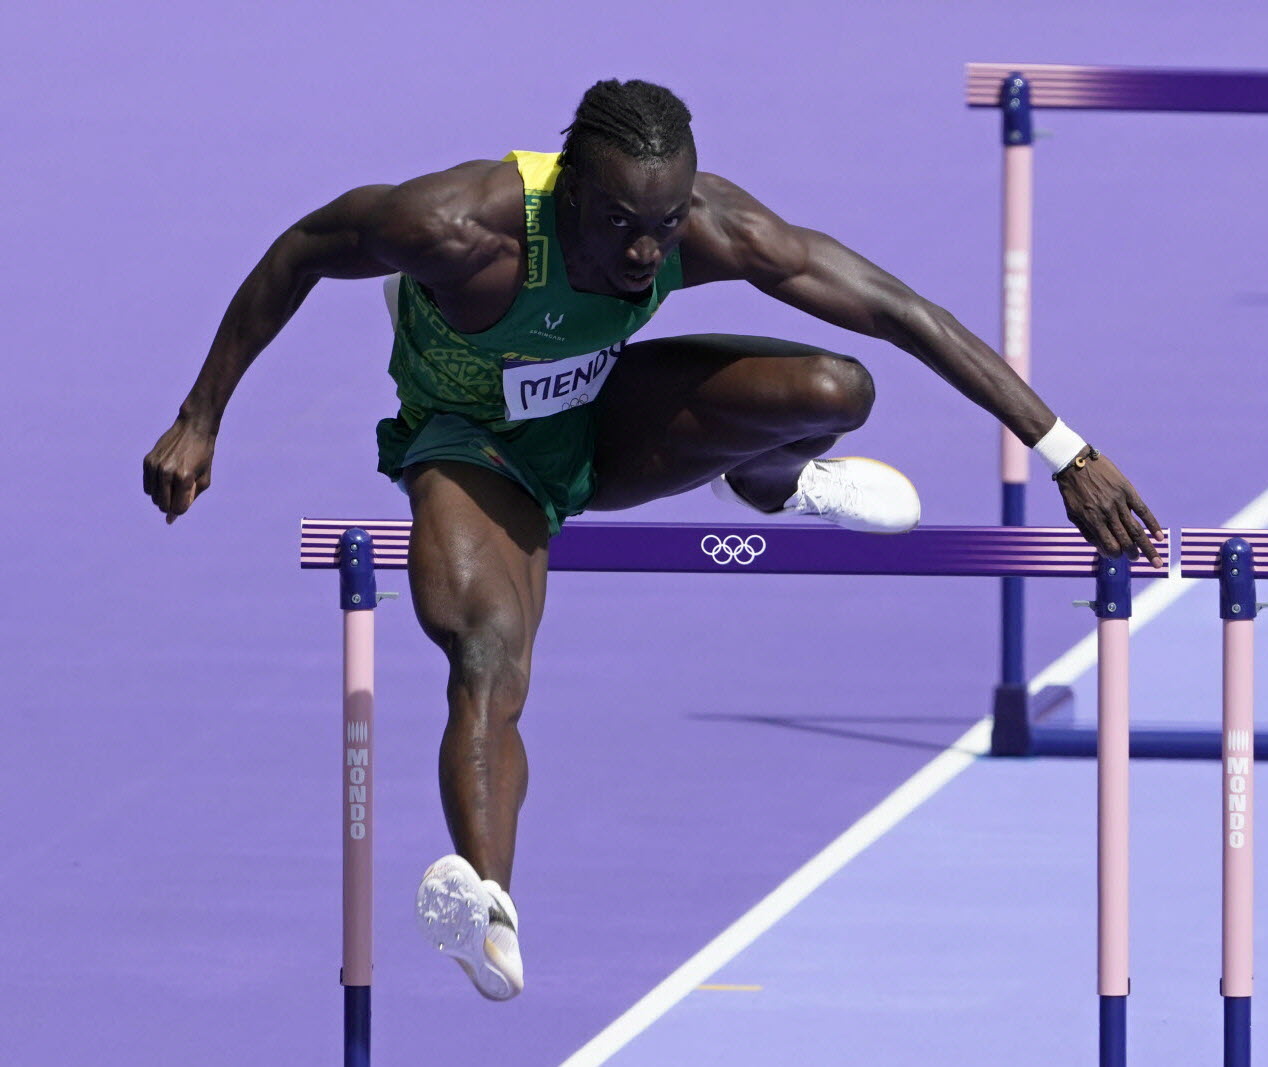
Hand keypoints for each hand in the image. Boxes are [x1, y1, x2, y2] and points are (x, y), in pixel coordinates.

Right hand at [143, 415, 215, 522]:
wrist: (193, 428)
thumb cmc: (203, 456)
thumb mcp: (204, 480)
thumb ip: (189, 499)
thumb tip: (170, 519)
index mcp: (184, 478)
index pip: (177, 509)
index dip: (182, 508)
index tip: (186, 499)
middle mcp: (167, 473)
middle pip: (163, 505)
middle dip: (171, 504)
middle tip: (180, 492)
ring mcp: (155, 466)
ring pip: (153, 497)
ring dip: (163, 496)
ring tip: (174, 483)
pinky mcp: (147, 461)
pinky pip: (147, 487)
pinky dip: (155, 487)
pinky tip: (166, 477)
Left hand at [1055, 450, 1163, 566]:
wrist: (1075, 462)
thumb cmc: (1072, 490)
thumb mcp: (1072, 513)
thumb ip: (1087, 531)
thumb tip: (1101, 548)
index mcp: (1093, 519)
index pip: (1109, 545)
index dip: (1114, 554)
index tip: (1116, 555)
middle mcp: (1107, 513)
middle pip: (1126, 540)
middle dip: (1133, 554)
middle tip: (1137, 560)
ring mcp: (1119, 502)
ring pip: (1137, 529)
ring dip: (1147, 547)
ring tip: (1156, 560)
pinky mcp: (1127, 491)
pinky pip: (1143, 510)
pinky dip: (1153, 524)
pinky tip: (1160, 536)